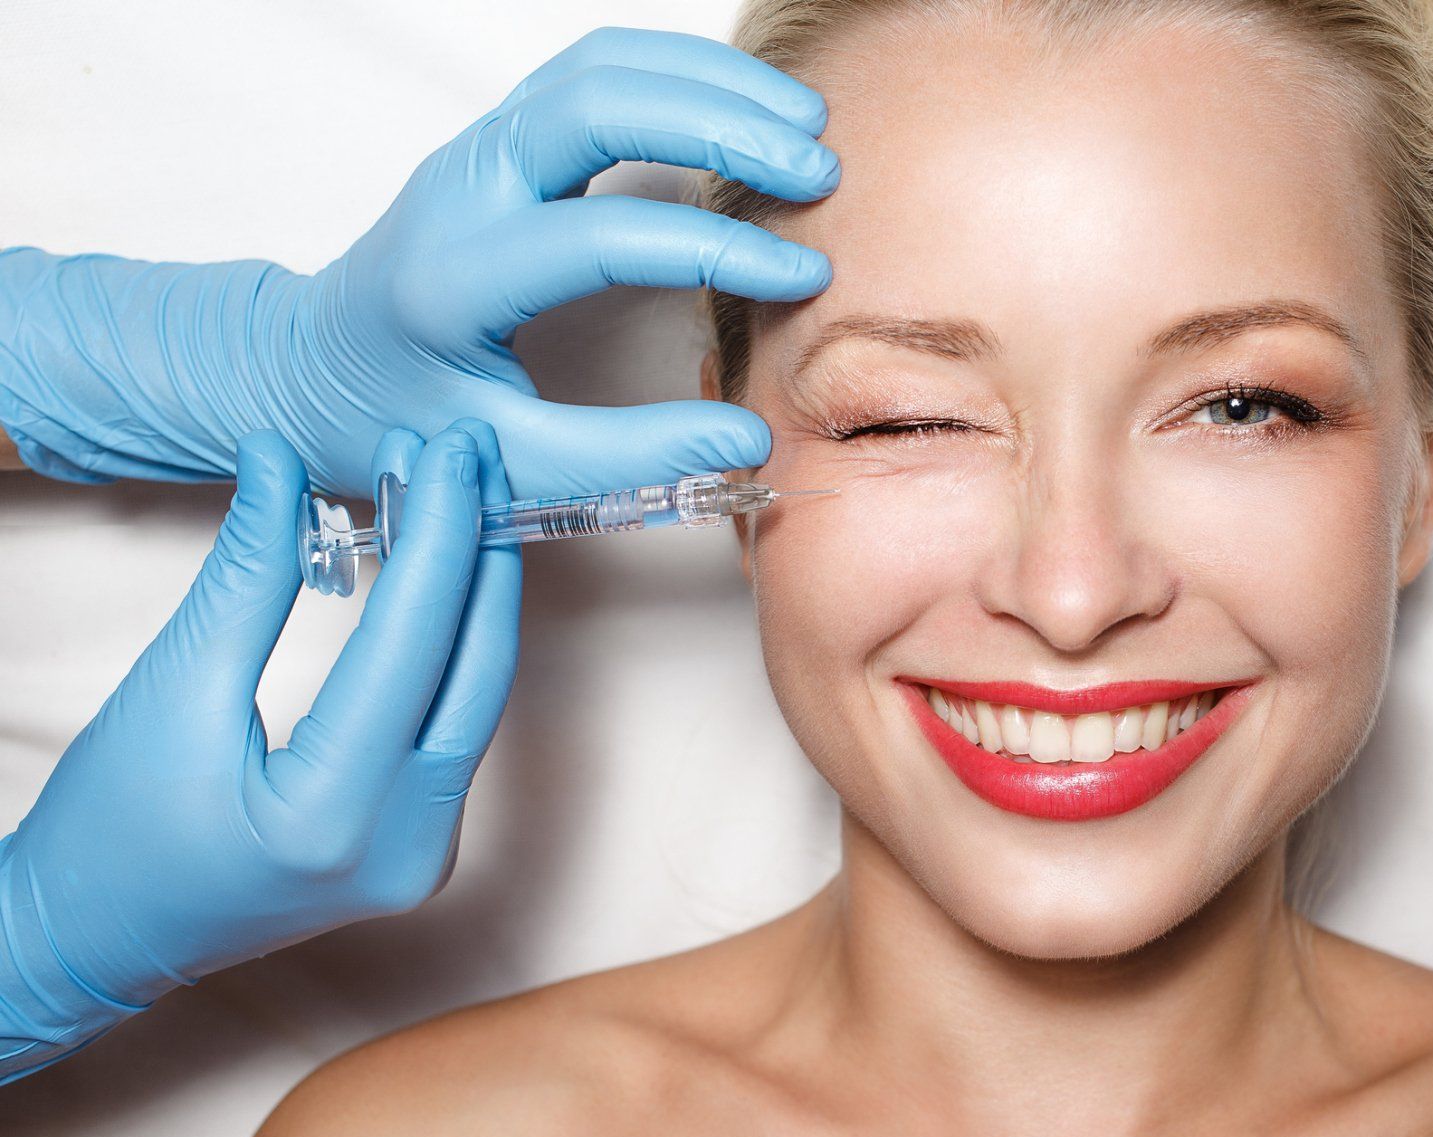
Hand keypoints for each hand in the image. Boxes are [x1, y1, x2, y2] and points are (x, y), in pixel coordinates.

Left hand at [0, 26, 837, 496]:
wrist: (305, 366)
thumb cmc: (399, 420)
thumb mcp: (504, 464)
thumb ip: (624, 456)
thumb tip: (745, 439)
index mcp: (453, 278)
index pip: (599, 237)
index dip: (712, 249)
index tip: (802, 277)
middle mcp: (460, 190)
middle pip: (597, 105)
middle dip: (721, 126)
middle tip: (818, 169)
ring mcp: (478, 148)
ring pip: (600, 67)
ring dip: (709, 82)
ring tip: (805, 126)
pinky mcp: (503, 136)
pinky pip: (596, 69)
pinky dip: (678, 73)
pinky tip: (746, 109)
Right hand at [0, 421, 517, 1083]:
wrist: (94, 941)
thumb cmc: (111, 827)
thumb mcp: (172, 686)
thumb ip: (247, 574)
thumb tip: (284, 460)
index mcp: (333, 817)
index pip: (414, 647)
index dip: (439, 535)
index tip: (451, 449)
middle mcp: (404, 848)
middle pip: (474, 671)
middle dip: (479, 551)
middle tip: (473, 454)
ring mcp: (424, 857)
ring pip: (479, 698)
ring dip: (475, 594)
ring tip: (464, 496)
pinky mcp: (423, 846)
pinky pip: (459, 726)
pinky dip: (455, 646)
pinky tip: (447, 574)